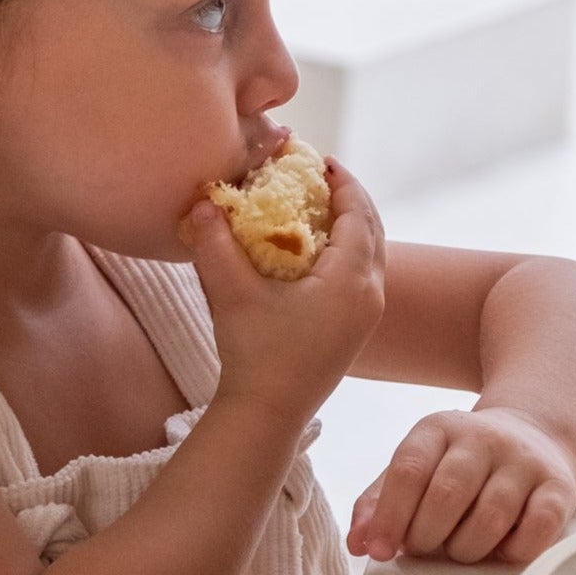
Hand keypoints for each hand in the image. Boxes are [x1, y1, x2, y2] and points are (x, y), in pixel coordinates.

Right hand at [182, 156, 384, 426]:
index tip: (320, 160)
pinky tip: (318, 251)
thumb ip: (215, 243)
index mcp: (351, 279)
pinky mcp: (356, 331)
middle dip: (350, 199)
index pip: (358, 214)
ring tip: (320, 208)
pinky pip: (363, 275)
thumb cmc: (253, 354)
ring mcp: (367, 316)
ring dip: (352, 226)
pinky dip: (348, 252)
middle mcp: (370, 294)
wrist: (267, 414)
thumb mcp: (231, 293)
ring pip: (373, 254)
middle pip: (373, 229)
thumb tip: (202, 201)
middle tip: (322, 178)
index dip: (342, 182)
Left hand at [348, 406, 575, 565]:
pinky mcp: (560, 486)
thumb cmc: (459, 466)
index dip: (390, 516)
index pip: (409, 470)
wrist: (532, 436)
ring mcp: (525, 460)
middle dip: (428, 535)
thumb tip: (358, 544)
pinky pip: (538, 528)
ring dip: (467, 549)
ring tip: (460, 549)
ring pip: (491, 516)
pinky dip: (515, 551)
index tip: (380, 551)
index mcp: (439, 428)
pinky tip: (501, 549)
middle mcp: (484, 437)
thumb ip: (379, 504)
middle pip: (448, 494)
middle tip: (426, 549)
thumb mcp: (416, 470)